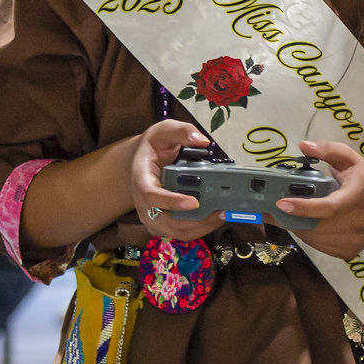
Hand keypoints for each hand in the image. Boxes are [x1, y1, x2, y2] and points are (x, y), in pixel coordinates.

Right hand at [127, 119, 225, 242]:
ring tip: (222, 215)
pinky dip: (199, 229)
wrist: (141, 161)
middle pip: (166, 222)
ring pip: (176, 232)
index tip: (194, 202)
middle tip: (219, 212)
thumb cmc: (152, 147)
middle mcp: (144, 203)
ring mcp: (152, 216)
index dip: (172, 202)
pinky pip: (180, 232)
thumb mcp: (163, 131)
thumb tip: (202, 141)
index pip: (152, 196)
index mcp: (141, 180)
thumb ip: (182, 132)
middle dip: (195, 222)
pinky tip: (214, 218)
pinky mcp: (162, 223)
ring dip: (201, 228)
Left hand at [276, 141, 363, 259]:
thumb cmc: (362, 179)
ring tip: (289, 212)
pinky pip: (318, 246)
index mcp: (357, 196)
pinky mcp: (349, 252)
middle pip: (315, 225)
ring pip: (313, 238)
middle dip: (290, 217)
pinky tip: (306, 222)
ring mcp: (354, 241)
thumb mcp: (348, 158)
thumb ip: (327, 149)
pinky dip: (306, 235)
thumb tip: (303, 145)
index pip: (329, 208)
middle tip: (272, 207)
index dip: (303, 208)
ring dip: (296, 226)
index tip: (281, 203)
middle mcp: (358, 222)